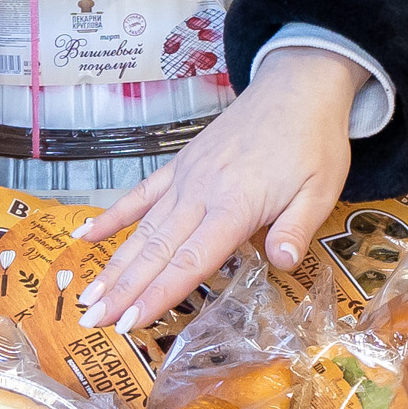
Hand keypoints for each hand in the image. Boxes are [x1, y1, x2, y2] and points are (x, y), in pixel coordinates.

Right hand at [74, 47, 361, 330]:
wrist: (298, 86)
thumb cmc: (314, 142)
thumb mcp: (321, 188)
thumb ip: (298, 228)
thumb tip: (283, 264)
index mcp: (234, 205)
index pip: (191, 261)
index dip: (159, 295)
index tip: (130, 322)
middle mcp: (200, 193)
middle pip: (156, 251)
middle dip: (123, 291)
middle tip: (92, 321)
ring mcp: (185, 178)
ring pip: (143, 229)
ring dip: (114, 265)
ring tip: (87, 297)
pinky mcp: (180, 165)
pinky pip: (140, 194)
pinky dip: (112, 216)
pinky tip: (85, 236)